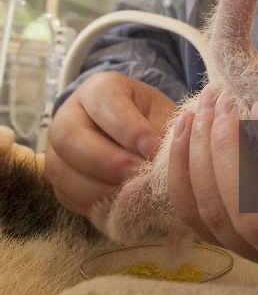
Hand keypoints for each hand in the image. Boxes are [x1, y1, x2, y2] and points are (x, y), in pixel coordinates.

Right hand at [46, 72, 176, 218]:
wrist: (136, 135)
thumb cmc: (151, 120)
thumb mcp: (162, 114)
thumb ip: (160, 132)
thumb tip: (157, 160)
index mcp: (98, 89)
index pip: (104, 102)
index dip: (128, 129)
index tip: (153, 150)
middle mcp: (68, 115)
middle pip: (69, 137)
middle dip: (106, 161)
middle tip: (138, 176)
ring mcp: (57, 150)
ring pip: (61, 171)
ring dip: (98, 189)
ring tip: (132, 195)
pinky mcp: (59, 180)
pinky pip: (67, 196)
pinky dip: (93, 205)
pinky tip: (120, 205)